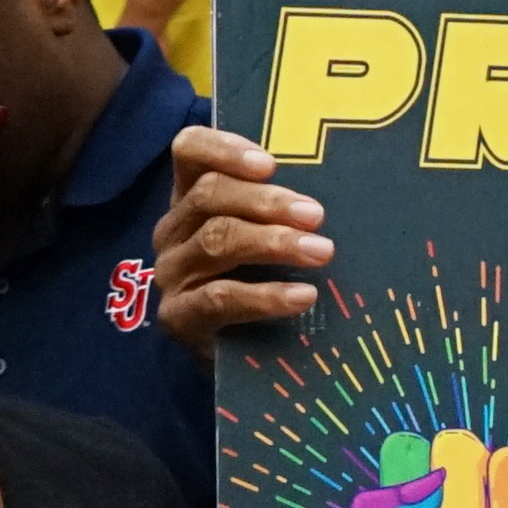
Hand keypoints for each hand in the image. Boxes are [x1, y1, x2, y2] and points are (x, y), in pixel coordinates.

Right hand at [149, 123, 331, 358]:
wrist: (237, 358)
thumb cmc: (261, 283)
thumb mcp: (269, 237)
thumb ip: (283, 210)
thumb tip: (334, 190)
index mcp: (191, 198)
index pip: (189, 151)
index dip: (224, 148)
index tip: (270, 164)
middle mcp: (173, 230)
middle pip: (209, 195)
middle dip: (267, 201)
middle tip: (316, 214)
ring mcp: (172, 274)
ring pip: (216, 241)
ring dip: (274, 242)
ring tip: (321, 251)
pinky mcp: (178, 318)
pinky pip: (220, 298)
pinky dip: (266, 295)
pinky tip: (303, 296)